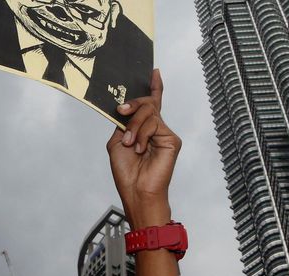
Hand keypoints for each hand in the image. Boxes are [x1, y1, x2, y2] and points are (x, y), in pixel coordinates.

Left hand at [107, 70, 180, 228]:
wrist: (136, 191)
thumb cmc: (126, 172)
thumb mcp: (117, 142)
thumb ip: (123, 123)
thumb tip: (127, 108)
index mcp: (143, 129)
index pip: (151, 104)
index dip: (154, 87)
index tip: (154, 72)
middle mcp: (156, 129)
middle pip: (147, 103)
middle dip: (132, 105)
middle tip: (121, 111)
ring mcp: (165, 133)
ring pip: (149, 112)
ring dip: (134, 126)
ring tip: (130, 144)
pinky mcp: (172, 139)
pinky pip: (154, 123)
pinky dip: (142, 134)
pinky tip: (139, 148)